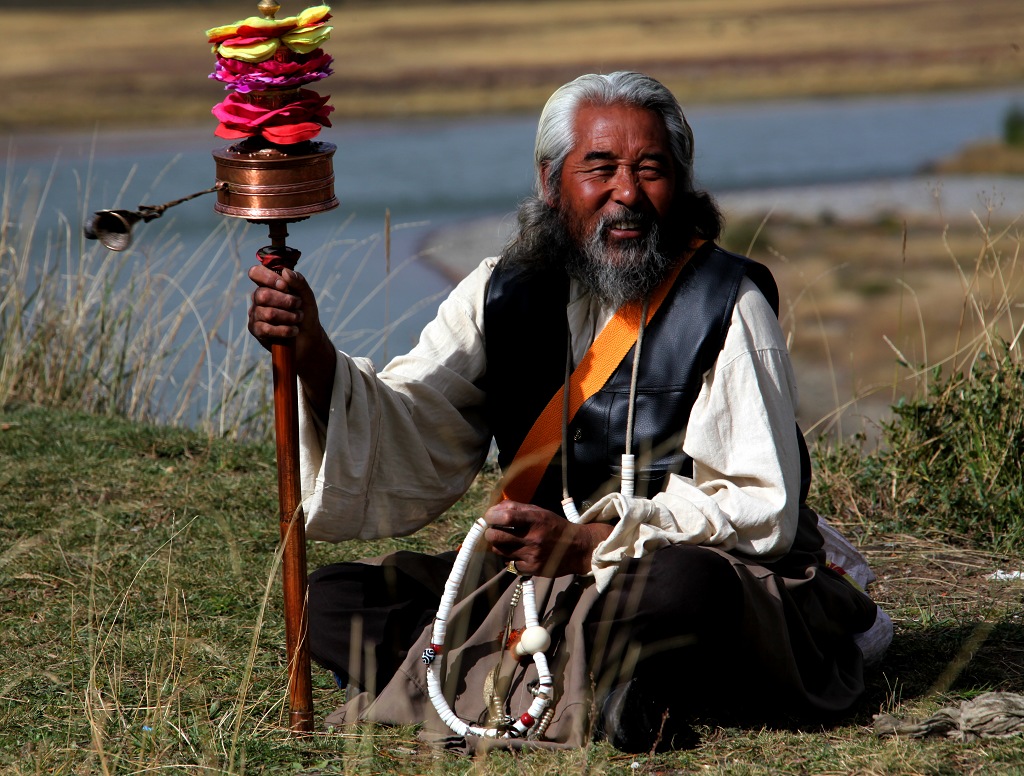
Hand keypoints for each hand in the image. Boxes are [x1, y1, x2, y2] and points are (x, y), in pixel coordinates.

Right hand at [248, 265, 319, 348]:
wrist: (309, 337)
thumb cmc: (306, 312)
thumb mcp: (306, 295)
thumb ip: (298, 281)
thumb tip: (285, 272)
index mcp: (268, 285)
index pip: (256, 273)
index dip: (268, 278)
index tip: (285, 286)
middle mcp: (258, 298)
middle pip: (263, 295)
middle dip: (286, 301)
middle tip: (298, 305)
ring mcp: (256, 314)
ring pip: (268, 313)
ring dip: (289, 316)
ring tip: (299, 318)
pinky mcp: (257, 330)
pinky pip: (267, 329)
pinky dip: (285, 330)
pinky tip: (294, 330)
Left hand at [483, 500, 612, 576]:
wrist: (577, 548)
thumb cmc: (555, 527)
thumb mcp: (540, 512)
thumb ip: (517, 508)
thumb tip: (494, 509)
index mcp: (536, 520)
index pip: (505, 516)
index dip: (491, 516)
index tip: (489, 517)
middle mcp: (533, 538)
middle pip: (496, 536)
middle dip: (489, 533)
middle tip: (492, 531)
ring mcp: (532, 555)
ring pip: (499, 551)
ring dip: (498, 545)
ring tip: (506, 541)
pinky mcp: (532, 569)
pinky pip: (509, 563)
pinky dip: (509, 557)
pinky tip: (517, 553)